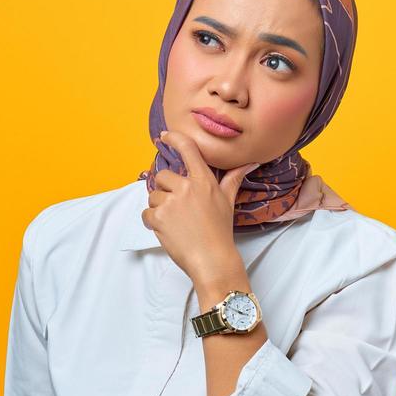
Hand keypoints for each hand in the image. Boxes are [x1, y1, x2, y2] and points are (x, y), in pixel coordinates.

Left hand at [141, 128, 259, 283]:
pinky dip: (152, 222)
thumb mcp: (228, 201)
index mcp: (203, 181)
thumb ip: (233, 179)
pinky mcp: (158, 218)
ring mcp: (171, 203)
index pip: (188, 150)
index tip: (164, 136)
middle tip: (178, 207)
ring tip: (176, 222)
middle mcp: (186, 188)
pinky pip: (146, 213)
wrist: (212, 259)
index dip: (174, 139)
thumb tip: (249, 163)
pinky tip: (168, 230)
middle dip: (165, 190)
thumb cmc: (220, 231)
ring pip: (153, 196)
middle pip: (162, 176)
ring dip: (159, 208)